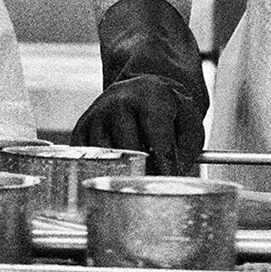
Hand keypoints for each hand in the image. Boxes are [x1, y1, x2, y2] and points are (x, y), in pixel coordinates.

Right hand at [76, 0, 210, 176]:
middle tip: (155, 181)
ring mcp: (97, 115)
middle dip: (146, 172)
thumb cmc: (166, 109)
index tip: (168, 181)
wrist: (138, 90)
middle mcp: (119, 101)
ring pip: (109, 160)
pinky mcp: (81, 129)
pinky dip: (104, 169)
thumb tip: (173, 170)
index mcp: (150, 95)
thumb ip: (188, 146)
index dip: (165, 167)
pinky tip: (118, 163)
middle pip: (131, 153)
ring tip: (137, 166)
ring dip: (124, 172)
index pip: (157, 140)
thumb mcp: (189, 120)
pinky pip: (89, 161)